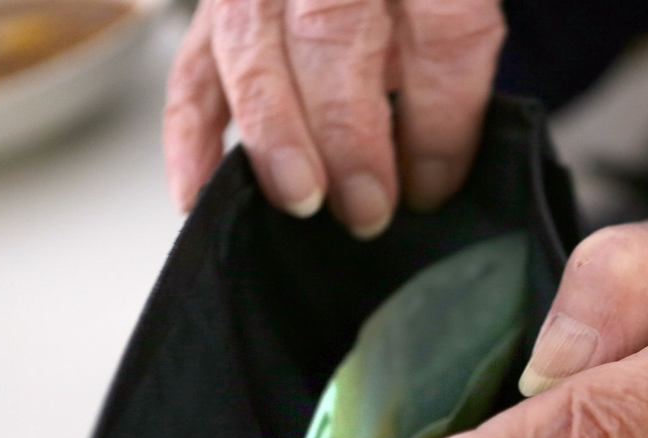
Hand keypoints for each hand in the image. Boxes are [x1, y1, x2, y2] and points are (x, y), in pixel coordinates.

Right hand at [163, 0, 504, 237]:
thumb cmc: (412, 4)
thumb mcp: (456, 14)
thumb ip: (450, 71)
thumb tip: (430, 175)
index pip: (442, 25)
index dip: (439, 118)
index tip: (434, 186)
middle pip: (334, 27)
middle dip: (349, 132)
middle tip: (366, 207)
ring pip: (254, 47)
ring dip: (276, 134)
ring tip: (302, 199)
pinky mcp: (215, 11)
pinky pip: (191, 71)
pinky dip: (191, 138)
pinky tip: (199, 195)